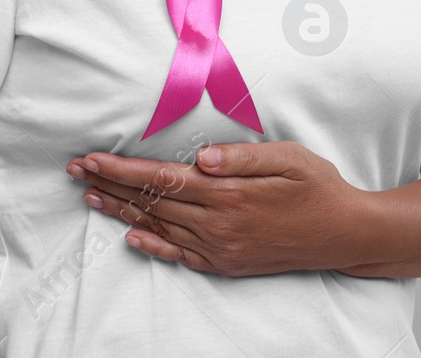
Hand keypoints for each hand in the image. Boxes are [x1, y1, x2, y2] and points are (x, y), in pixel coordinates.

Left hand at [65, 142, 370, 275]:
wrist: (344, 235)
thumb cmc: (320, 188)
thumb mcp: (290, 158)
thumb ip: (244, 156)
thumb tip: (202, 157)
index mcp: (229, 195)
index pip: (162, 180)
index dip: (122, 169)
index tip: (92, 158)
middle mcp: (218, 226)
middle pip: (152, 203)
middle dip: (110, 184)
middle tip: (77, 171)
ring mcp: (220, 249)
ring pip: (159, 228)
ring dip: (121, 212)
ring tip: (91, 196)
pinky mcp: (226, 264)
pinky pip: (180, 256)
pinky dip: (152, 246)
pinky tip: (132, 237)